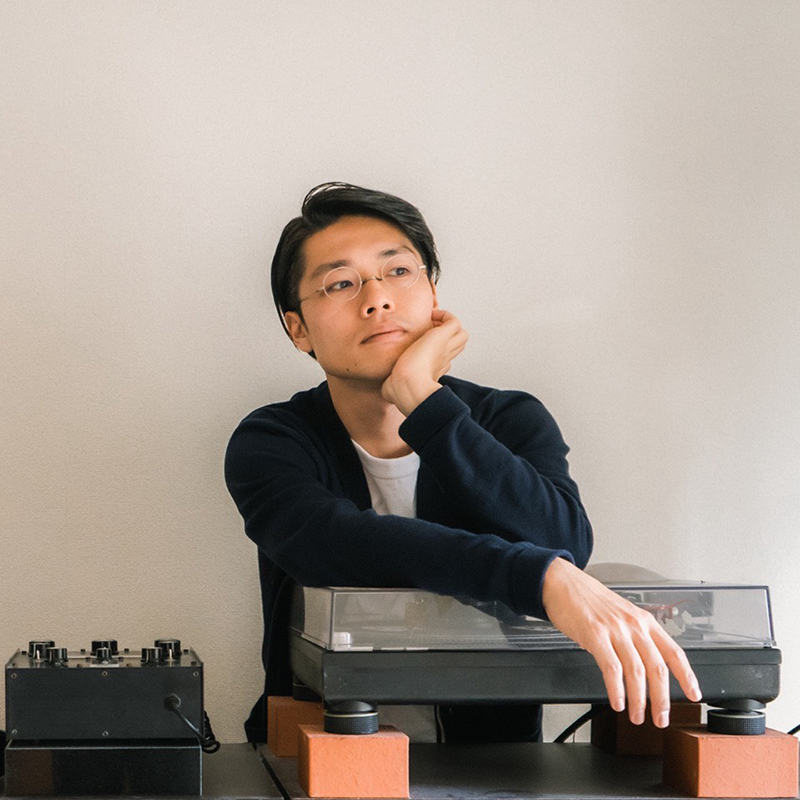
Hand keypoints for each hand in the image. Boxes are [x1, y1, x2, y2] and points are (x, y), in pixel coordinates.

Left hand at [381, 309, 467, 414]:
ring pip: (461, 335)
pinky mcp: (443, 337)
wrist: (407, 386)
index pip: (443, 359)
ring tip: (433, 323)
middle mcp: (442, 360)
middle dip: (446, 337)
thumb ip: (391, 386)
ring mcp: (445, 348)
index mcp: (433, 371)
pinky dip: (445, 316)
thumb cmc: (400, 389)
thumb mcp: (394, 386)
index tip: (422, 346)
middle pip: (456, 346)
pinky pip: (454, 322)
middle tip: (429, 331)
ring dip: (448, 327)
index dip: (436, 351)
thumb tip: (384, 393)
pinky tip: (432, 316)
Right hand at [542, 557, 702, 726]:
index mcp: (644, 621)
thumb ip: (634, 636)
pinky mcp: (595, 635)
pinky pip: (612, 668)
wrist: (562, 582)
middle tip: (661, 718)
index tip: (693, 694)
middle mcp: (634, 625)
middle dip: (661, 699)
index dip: (686, 676)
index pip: (674, 651)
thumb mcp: (621, 614)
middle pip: (657, 668)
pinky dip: (617, 689)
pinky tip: (617, 701)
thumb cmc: (588, 599)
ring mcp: (615, 630)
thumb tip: (642, 665)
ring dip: (639, 700)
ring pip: (637, 671)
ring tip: (636, 715)